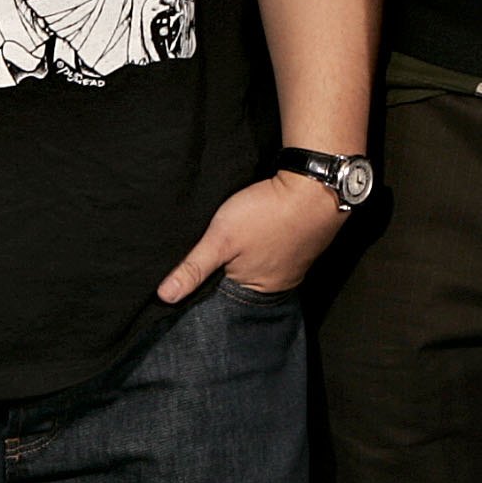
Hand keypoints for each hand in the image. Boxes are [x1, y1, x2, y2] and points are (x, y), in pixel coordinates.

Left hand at [157, 173, 348, 302]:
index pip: (225, 295)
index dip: (210, 280)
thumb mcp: (221, 239)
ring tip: (242, 236)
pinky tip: (265, 226)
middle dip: (232, 267)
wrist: (317, 185)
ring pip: (265, 262)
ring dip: (253, 252)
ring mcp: (297, 262)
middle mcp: (280, 283)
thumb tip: (164, 297)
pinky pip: (282, 247)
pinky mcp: (306, 241)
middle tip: (223, 245)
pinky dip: (271, 239)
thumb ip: (193, 268)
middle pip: (246, 280)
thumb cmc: (268, 213)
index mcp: (258, 289)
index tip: (201, 263)